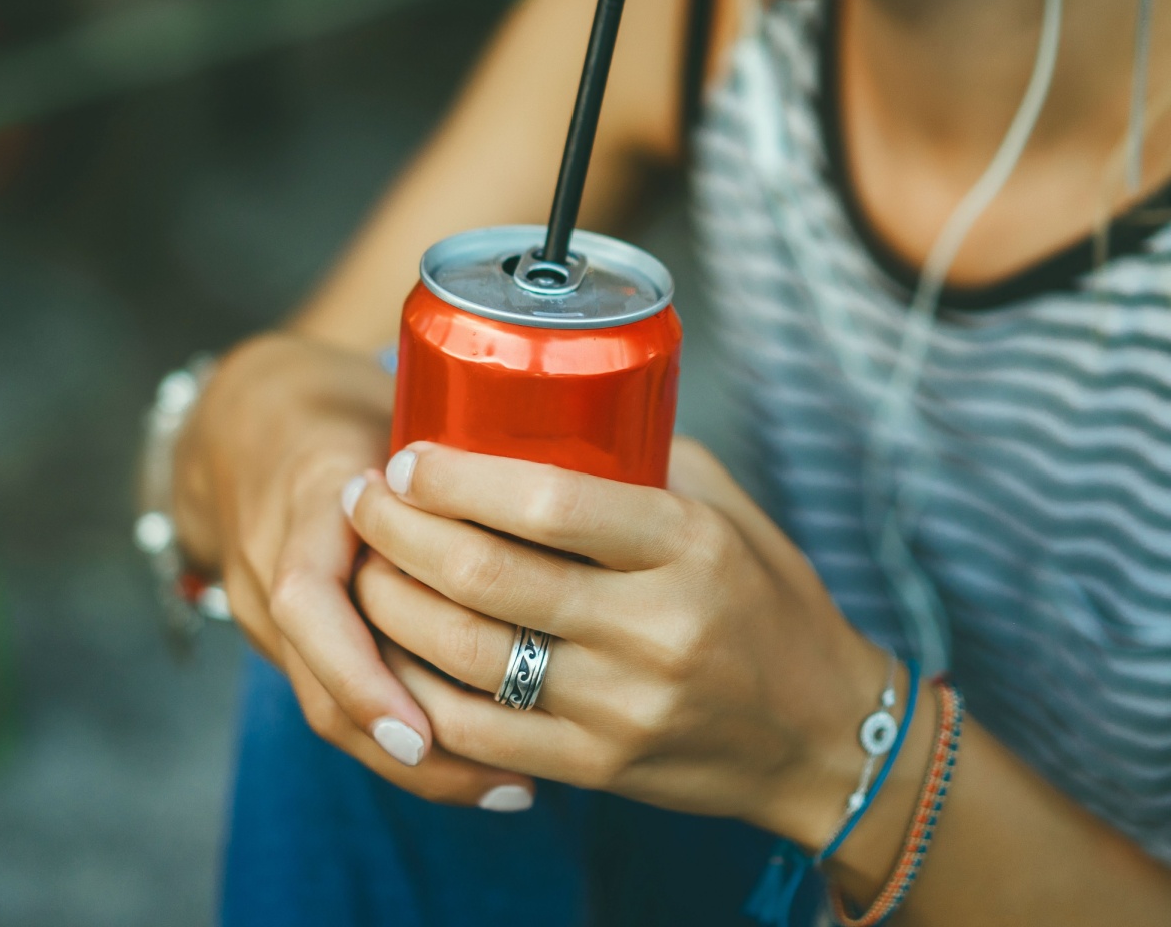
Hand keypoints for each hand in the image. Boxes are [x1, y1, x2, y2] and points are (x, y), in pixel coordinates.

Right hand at [172, 332, 533, 809]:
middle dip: (408, 745)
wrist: (248, 427)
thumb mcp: (391, 405)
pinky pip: (337, 702)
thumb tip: (611, 463)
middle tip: (508, 780)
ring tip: (508, 789)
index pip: (312, 601)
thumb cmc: (347, 412)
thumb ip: (470, 446)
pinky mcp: (291, 640)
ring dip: (417, 761)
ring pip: (329, 710)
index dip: (364, 673)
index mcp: (306, 502)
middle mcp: (277, 570)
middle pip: (322, 686)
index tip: (427, 725)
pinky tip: (475, 768)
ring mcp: (271, 612)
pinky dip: (402, 737)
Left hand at [349, 436, 887, 844]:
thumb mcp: (724, 510)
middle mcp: (652, 627)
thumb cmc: (769, 600)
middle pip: (489, 575)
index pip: (551, 502)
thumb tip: (549, 418)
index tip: (411, 458)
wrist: (820, 733)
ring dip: (393, 603)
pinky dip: (421, 686)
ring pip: (469, 654)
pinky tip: (393, 648)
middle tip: (366, 497)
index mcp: (686, 545)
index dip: (461, 477)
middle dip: (402, 531)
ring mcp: (622, 705)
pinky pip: (481, 730)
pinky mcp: (600, 766)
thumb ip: (641, 465)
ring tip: (363, 564)